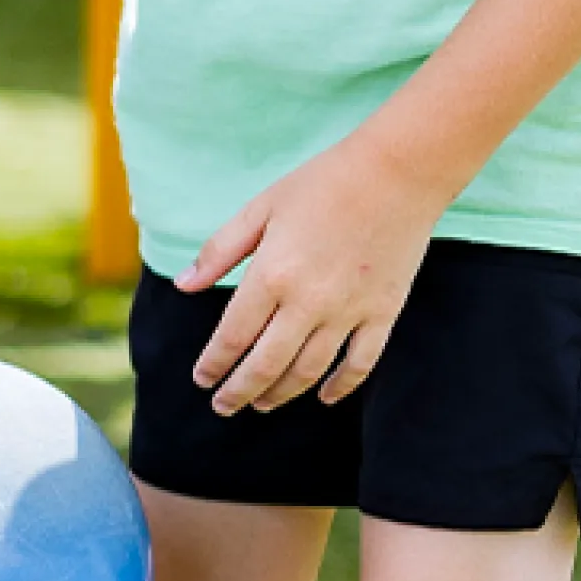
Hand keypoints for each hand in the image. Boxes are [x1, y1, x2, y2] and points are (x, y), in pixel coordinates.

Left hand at [179, 136, 450, 415]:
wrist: (397, 173)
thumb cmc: (322, 184)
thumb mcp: (259, 209)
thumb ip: (219, 252)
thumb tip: (183, 286)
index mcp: (271, 275)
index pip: (233, 336)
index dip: (214, 364)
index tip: (201, 380)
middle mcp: (308, 302)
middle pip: (267, 364)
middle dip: (240, 391)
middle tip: (224, 407)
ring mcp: (349, 312)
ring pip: (309, 371)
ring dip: (281, 393)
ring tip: (261, 404)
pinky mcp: (384, 313)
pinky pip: (359, 363)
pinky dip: (340, 386)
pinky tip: (324, 397)